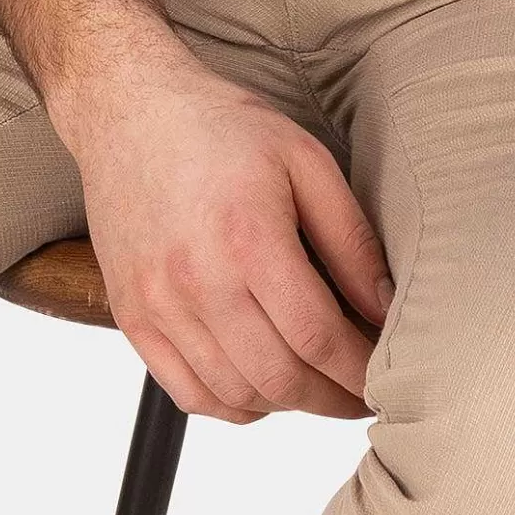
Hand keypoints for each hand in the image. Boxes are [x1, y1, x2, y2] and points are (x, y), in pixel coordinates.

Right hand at [62, 50, 392, 423]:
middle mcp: (198, 281)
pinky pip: (189, 393)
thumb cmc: (221, 126)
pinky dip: (234, 405)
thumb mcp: (304, 160)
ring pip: (237, 395)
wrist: (130, 109)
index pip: (317, 336)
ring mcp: (159, 305)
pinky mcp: (132, 317)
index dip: (359, 371)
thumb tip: (385, 307)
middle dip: (332, 399)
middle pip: (280, 378)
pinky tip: (261, 386)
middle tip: (360, 393)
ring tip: (318, 386)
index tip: (384, 380)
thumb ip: (349, 239)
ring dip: (287, 403)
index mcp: (249, 237)